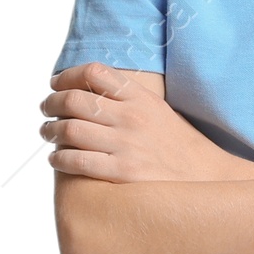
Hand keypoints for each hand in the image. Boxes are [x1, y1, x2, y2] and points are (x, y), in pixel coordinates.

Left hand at [42, 64, 253, 182]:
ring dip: (50, 131)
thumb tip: (91, 94)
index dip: (67, 76)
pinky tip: (57, 159)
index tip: (56, 84)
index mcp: (141, 98)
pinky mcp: (122, 173)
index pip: (94, 72)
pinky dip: (59, 158)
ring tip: (48, 134)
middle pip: (74, 100)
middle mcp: (132, 117)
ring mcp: (126, 145)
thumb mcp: (159, 112)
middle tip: (45, 110)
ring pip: (70, 129)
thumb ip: (129, 101)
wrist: (209, 180)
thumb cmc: (180, 148)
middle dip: (51, 104)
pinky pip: (76, 160)